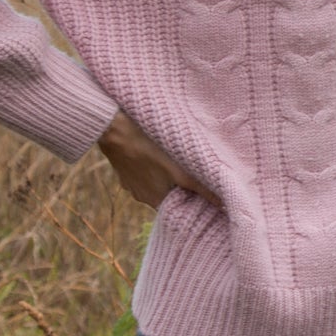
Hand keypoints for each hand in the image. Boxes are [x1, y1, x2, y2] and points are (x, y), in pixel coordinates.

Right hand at [96, 109, 220, 209]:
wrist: (112, 128)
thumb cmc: (148, 147)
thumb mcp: (180, 169)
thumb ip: (201, 188)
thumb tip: (223, 203)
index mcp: (156, 201)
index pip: (181, 207)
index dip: (196, 200)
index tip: (209, 188)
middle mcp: (142, 197)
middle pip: (171, 195)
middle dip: (185, 186)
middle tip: (200, 170)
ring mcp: (131, 183)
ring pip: (158, 182)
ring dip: (170, 174)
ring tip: (182, 158)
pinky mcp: (126, 169)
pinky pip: (146, 171)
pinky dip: (155, 165)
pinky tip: (161, 151)